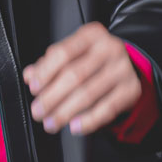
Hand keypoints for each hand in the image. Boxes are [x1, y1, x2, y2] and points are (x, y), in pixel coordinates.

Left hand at [23, 23, 141, 136]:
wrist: (129, 66)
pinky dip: (89, 120)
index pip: (64, 53)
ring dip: (65, 112)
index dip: (45, 72)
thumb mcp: (74, 54)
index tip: (34, 88)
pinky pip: (108, 108)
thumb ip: (50, 64)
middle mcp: (109, 48)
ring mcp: (122, 69)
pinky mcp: (131, 89)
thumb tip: (30, 76)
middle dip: (52, 97)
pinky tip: (75, 127)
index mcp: (91, 35)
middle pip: (75, 75)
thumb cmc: (94, 60)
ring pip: (89, 93)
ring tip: (51, 123)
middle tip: (38, 112)